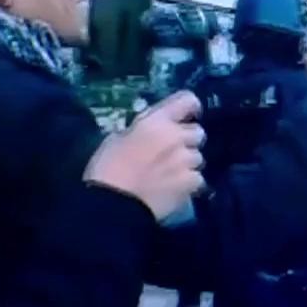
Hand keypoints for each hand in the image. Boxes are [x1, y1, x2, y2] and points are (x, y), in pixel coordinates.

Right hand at [84, 91, 206, 220]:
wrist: (113, 205)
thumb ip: (141, 132)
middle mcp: (177, 137)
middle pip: (198, 132)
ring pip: (198, 157)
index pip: (188, 100)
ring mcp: (187, 160)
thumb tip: (149, 134)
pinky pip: (198, 178)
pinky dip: (189, 183)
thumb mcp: (117, 138)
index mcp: (157, 121)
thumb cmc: (107, 169)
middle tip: (172, 151)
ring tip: (170, 174)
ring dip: (187, 163)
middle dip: (188, 140)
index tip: (187, 116)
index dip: (190, 107)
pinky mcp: (191, 183)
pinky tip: (174, 189)